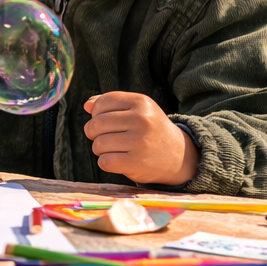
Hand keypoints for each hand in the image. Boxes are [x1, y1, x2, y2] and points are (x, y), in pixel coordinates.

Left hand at [83, 92, 199, 185]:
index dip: (96, 114)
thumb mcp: (137, 109)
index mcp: (140, 102)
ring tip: (113, 149)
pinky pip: (104, 161)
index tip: (105, 122)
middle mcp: (141, 120)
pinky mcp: (136, 163)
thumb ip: (111, 103)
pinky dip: (105, 162)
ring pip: (98, 144)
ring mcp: (139, 142)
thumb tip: (87, 105)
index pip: (101, 104)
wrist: (179, 156)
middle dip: (94, 133)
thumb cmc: (151, 130)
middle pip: (96, 124)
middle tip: (104, 138)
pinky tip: (117, 161)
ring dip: (100, 149)